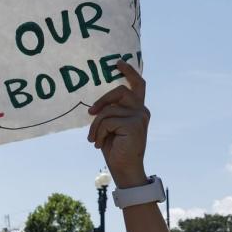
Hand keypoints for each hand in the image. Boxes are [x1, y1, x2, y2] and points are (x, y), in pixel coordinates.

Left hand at [87, 61, 148, 187]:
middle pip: (119, 91)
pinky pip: (106, 121)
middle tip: (90, 113)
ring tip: (94, 139)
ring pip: (107, 110)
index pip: (138, 85)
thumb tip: (97, 104)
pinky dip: (98, 133)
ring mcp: (139, 116)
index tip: (117, 62)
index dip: (129, 72)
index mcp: (137, 109)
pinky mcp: (134, 124)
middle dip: (101, 101)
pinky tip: (99, 144)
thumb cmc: (115, 149)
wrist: (124, 169)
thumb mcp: (110, 127)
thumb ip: (110, 112)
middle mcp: (141, 110)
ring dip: (95, 126)